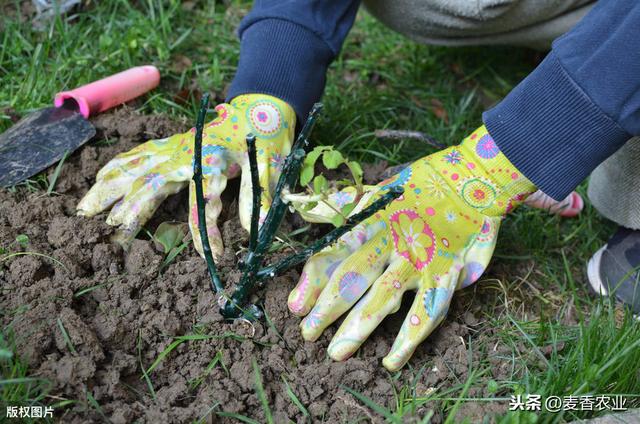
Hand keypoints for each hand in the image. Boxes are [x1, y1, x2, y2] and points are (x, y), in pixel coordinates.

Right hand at [77, 94, 295, 256]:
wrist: (259, 105)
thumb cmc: (265, 137)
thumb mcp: (269, 166)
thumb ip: (258, 197)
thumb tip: (253, 230)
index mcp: (211, 162)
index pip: (203, 204)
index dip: (205, 232)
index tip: (212, 254)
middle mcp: (187, 154)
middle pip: (151, 183)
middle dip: (128, 209)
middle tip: (109, 232)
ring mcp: (176, 147)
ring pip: (136, 167)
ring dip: (110, 187)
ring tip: (85, 208)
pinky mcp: (172, 142)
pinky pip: (139, 153)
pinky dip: (118, 165)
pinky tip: (101, 176)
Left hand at [287, 126, 534, 370]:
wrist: (472, 180)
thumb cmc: (420, 187)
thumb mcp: (378, 190)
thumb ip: (341, 205)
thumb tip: (299, 205)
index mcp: (372, 220)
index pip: (335, 252)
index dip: (313, 281)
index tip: (295, 307)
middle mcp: (391, 240)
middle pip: (353, 277)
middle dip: (327, 309)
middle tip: (307, 336)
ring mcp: (420, 259)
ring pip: (384, 298)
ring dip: (358, 328)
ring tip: (336, 353)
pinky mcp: (446, 275)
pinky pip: (427, 312)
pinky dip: (409, 340)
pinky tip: (391, 362)